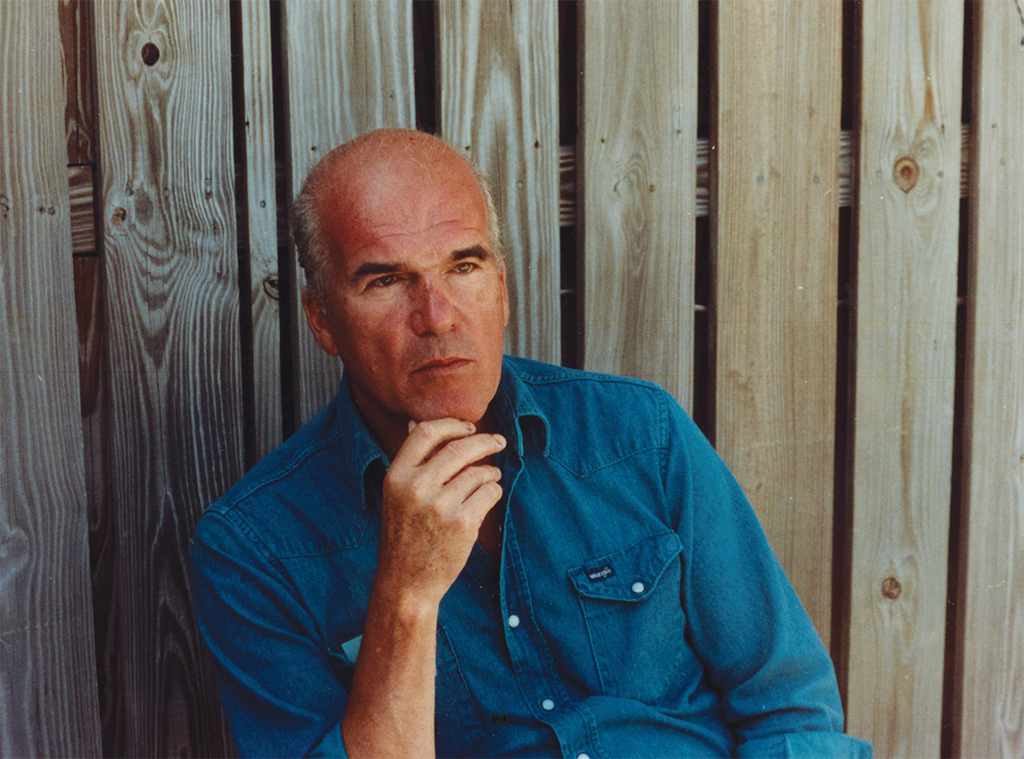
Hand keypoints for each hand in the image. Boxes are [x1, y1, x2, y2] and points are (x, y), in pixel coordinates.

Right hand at [374, 418, 505, 610]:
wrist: (406, 583)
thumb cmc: (403, 536)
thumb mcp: (396, 495)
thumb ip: (410, 462)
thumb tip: (415, 423)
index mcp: (396, 476)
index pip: (426, 432)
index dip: (452, 425)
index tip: (469, 427)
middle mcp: (416, 487)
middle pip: (459, 448)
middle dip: (484, 441)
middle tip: (498, 441)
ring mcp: (440, 506)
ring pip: (479, 472)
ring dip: (491, 472)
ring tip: (491, 478)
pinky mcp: (462, 523)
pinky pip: (489, 493)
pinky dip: (494, 492)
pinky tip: (488, 497)